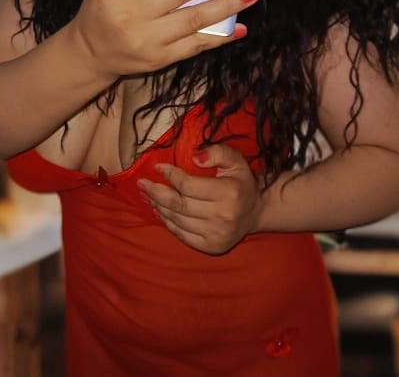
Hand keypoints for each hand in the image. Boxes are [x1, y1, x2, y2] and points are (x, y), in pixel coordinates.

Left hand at [137, 143, 262, 254]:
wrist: (256, 211)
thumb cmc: (241, 182)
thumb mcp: (236, 160)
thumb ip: (218, 152)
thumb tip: (194, 158)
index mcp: (228, 194)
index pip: (189, 186)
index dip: (170, 175)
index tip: (157, 167)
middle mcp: (222, 217)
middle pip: (178, 204)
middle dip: (156, 192)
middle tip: (142, 183)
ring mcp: (215, 235)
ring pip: (176, 220)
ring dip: (158, 206)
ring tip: (148, 194)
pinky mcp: (210, 246)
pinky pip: (181, 234)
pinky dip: (167, 221)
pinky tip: (160, 210)